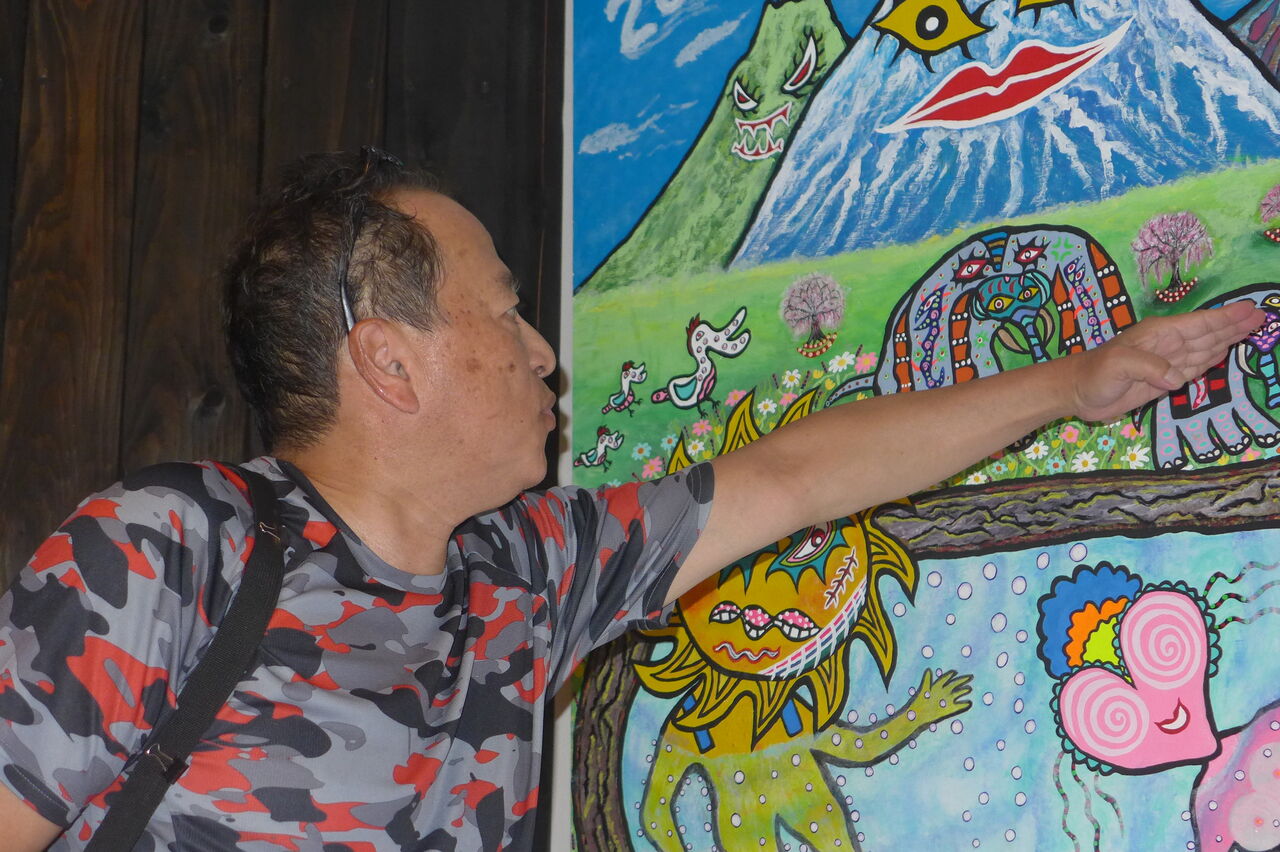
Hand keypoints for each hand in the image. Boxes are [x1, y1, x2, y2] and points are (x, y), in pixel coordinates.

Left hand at [1068, 301, 1265, 422]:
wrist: (1079, 392)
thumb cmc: (1095, 373)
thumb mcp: (1118, 365)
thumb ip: (1149, 368)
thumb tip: (1176, 379)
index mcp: (1160, 334)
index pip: (1200, 324)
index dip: (1226, 318)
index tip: (1250, 310)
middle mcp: (1168, 345)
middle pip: (1209, 333)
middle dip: (1235, 325)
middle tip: (1262, 316)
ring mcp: (1167, 362)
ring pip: (1205, 348)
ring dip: (1228, 339)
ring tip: (1250, 329)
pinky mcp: (1164, 380)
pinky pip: (1194, 367)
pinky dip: (1210, 360)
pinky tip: (1222, 352)